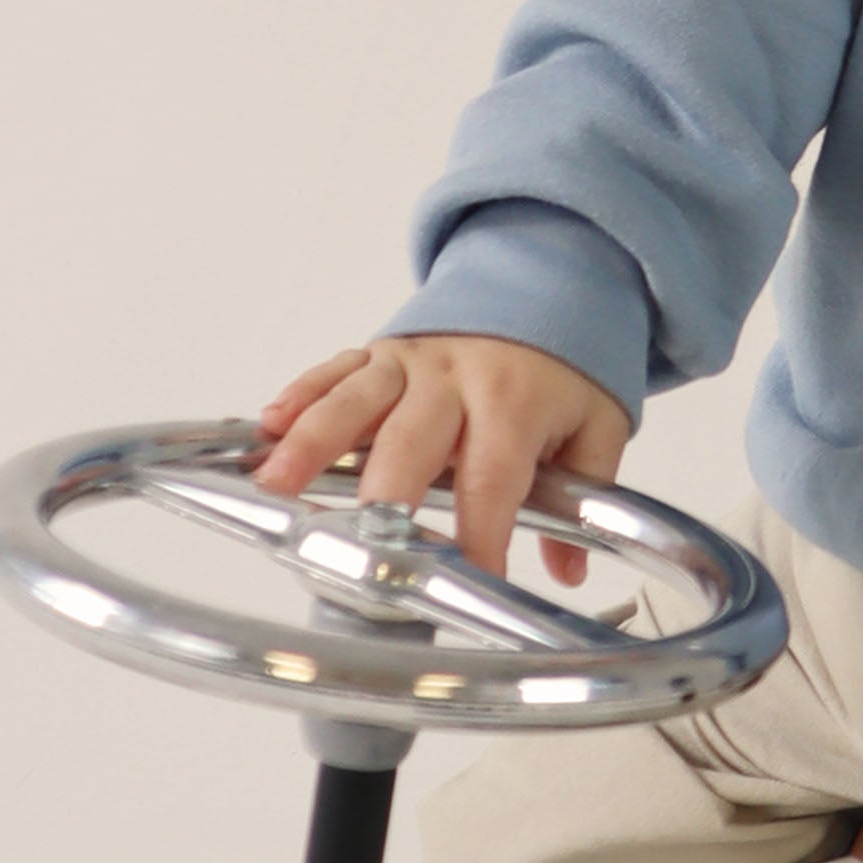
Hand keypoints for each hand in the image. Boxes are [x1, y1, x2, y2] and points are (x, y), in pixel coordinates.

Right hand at [254, 335, 631, 586]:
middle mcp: (456, 379)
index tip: (468, 578)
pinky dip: (300, 396)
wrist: (548, 284)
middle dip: (382, 496)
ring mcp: (411, 363)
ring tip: (276, 485)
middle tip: (355, 546)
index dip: (480, 532)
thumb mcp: (597, 425)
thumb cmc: (562, 371)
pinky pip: (335, 370)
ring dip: (313, 442)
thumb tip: (569, 572)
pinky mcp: (380, 353)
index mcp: (515, 402)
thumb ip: (587, 494)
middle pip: (413, 441)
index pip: (494, 477)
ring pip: (357, 401)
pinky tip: (265, 426)